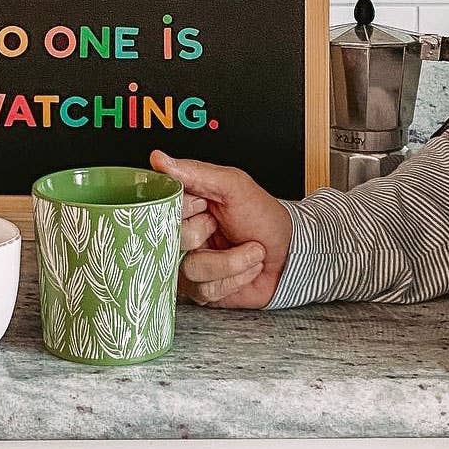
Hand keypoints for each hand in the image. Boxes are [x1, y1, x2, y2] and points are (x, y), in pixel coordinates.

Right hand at [151, 148, 292, 308]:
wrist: (289, 253)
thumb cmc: (263, 217)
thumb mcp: (234, 185)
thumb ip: (196, 172)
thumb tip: (159, 159)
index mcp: (185, 206)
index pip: (161, 207)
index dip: (185, 209)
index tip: (206, 206)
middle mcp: (182, 235)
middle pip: (172, 240)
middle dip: (206, 233)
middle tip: (223, 225)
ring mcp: (189, 264)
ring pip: (191, 269)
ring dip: (232, 261)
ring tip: (249, 250)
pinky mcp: (201, 290)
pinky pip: (206, 290)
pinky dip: (235, 279)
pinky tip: (247, 268)